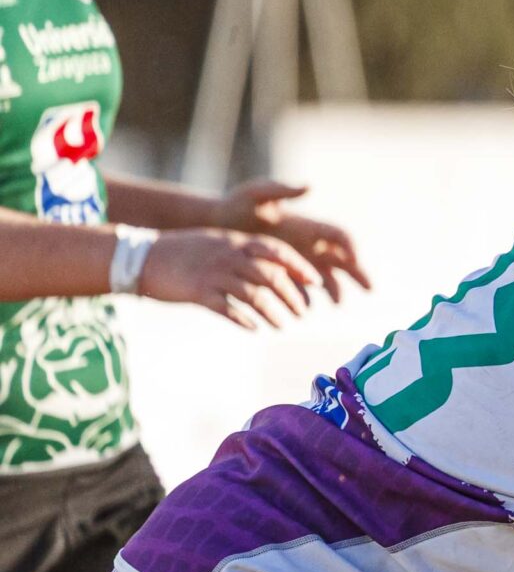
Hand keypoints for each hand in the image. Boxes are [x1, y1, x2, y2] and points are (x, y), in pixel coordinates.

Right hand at [138, 228, 326, 329]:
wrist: (141, 256)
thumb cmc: (183, 251)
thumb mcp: (217, 243)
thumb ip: (244, 253)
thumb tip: (273, 268)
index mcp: (236, 242)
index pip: (277, 252)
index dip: (299, 267)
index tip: (315, 283)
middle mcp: (228, 256)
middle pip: (271, 276)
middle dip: (291, 296)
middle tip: (303, 313)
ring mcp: (213, 274)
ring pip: (253, 295)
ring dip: (272, 312)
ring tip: (282, 325)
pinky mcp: (197, 292)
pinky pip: (227, 308)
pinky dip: (244, 320)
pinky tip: (255, 328)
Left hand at [220, 181, 369, 302]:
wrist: (213, 219)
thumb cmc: (234, 203)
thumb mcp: (255, 193)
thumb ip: (280, 189)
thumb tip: (309, 185)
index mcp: (306, 224)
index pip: (338, 235)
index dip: (350, 248)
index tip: (354, 262)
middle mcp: (307, 241)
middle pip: (341, 257)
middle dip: (356, 272)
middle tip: (370, 288)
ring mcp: (295, 256)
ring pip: (324, 274)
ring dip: (334, 287)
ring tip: (337, 303)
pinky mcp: (280, 268)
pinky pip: (300, 285)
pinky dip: (306, 295)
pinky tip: (305, 306)